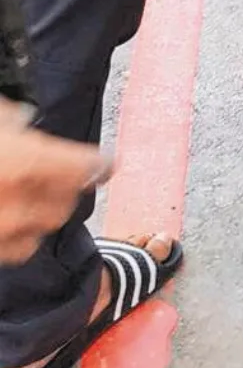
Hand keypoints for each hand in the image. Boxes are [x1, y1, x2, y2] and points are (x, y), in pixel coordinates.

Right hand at [0, 98, 109, 264]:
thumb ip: (11, 119)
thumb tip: (23, 121)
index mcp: (24, 163)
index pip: (83, 166)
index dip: (98, 163)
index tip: (107, 163)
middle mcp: (16, 204)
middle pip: (67, 200)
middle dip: (68, 186)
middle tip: (61, 173)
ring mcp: (1, 233)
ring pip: (44, 227)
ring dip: (46, 211)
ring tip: (33, 193)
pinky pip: (19, 247)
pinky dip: (22, 233)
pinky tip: (11, 217)